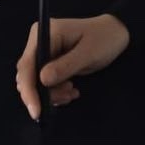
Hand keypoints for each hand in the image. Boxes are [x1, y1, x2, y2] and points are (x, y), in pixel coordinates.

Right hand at [15, 14, 129, 120]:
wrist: (116, 34)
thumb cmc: (104, 39)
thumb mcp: (88, 53)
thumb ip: (65, 66)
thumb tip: (42, 80)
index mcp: (46, 33)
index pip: (27, 65)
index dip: (29, 89)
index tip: (36, 111)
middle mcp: (40, 41)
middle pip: (28, 75)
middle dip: (43, 93)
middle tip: (65, 96)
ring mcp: (45, 52)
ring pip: (36, 82)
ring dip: (52, 93)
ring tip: (72, 92)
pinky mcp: (51, 62)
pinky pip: (45, 83)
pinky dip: (56, 91)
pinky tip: (72, 91)